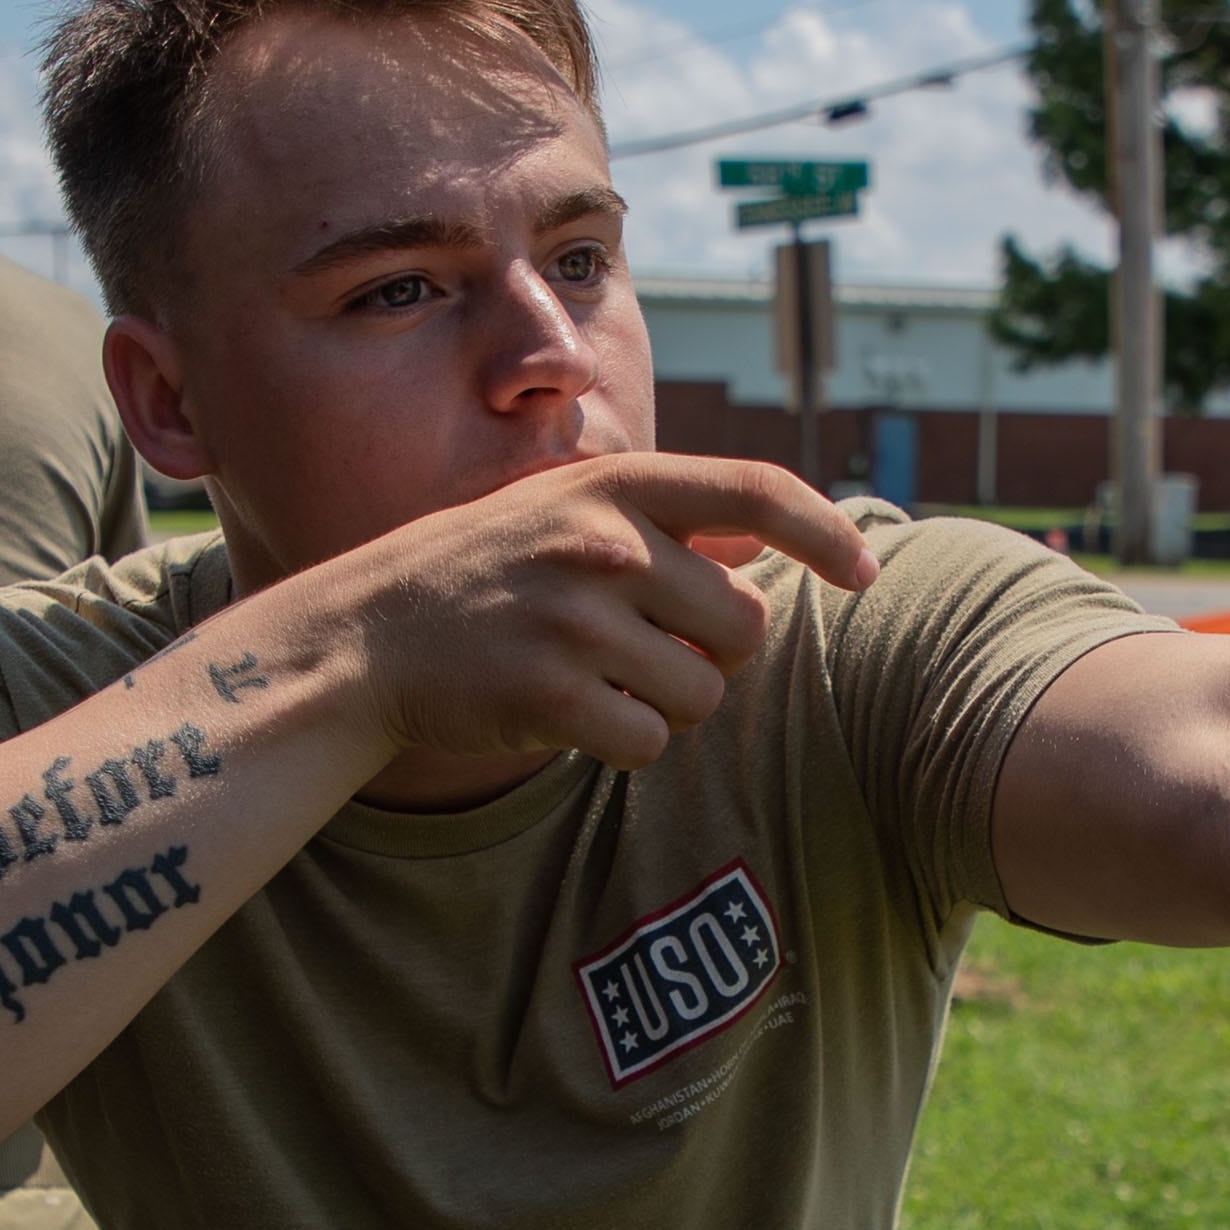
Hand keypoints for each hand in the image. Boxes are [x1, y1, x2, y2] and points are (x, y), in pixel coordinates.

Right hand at [319, 454, 879, 771]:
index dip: (826, 534)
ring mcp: (575, 618)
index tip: (865, 574)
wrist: (364, 633)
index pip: (758, 491)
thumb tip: (770, 538)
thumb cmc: (481, 572)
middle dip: (714, 654)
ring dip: (671, 705)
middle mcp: (603, 543)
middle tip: (650, 652)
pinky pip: (650, 742)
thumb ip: (666, 519)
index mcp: (616, 485)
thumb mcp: (566, 511)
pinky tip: (574, 717)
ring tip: (603, 682)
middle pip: (743, 623)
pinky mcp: (549, 693)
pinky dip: (627, 744)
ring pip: (704, 692)